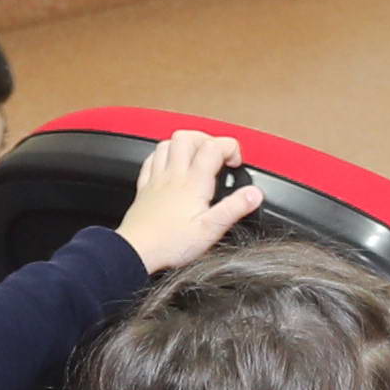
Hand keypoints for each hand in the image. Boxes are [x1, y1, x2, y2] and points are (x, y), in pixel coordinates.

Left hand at [114, 126, 262, 270]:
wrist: (136, 252)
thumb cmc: (170, 243)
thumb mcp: (211, 230)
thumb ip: (234, 208)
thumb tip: (254, 194)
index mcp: (193, 183)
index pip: (213, 146)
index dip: (230, 148)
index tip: (235, 163)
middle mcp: (174, 175)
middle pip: (187, 137)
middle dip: (206, 139)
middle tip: (216, 154)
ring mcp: (157, 179)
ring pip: (167, 144)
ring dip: (184, 144)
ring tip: (195, 157)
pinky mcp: (144, 189)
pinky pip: (151, 160)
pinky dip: (163, 156)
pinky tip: (170, 165)